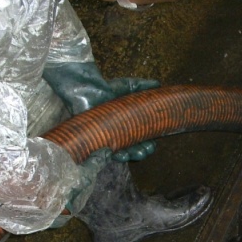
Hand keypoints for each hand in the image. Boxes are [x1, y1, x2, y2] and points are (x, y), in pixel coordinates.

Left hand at [43, 62, 159, 160]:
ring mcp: (105, 139)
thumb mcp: (125, 87)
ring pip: (120, 154)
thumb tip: (158, 84)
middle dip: (142, 152)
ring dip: (130, 156)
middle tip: (147, 149)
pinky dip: (112, 155)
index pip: (140, 140)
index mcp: (127, 125)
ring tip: (136, 153)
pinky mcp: (93, 140)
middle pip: (132, 150)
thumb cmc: (102, 88)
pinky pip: (103, 153)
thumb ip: (141, 86)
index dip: (147, 145)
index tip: (153, 144)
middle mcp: (117, 134)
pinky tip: (119, 154)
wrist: (83, 87)